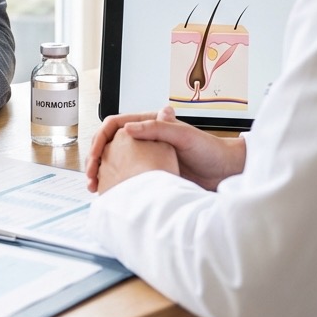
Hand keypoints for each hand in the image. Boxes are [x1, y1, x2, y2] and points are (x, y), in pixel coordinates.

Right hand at [86, 106, 245, 192]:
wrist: (225, 172)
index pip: (114, 124)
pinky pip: (125, 176)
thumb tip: (128, 127)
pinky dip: (114, 183)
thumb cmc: (209, 150)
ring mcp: (146, 156)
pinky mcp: (150, 173)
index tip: (95, 155)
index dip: (100, 138)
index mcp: (148, 123)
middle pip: (109, 143)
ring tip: (95, 187)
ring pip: (114, 161)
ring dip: (101, 172)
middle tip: (91, 175)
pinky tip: (110, 193)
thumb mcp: (184, 135)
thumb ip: (157, 128)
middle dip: (95, 158)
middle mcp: (144, 138)